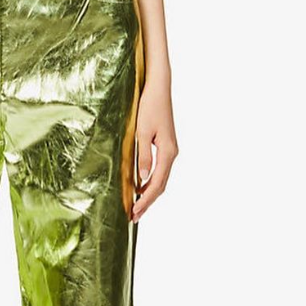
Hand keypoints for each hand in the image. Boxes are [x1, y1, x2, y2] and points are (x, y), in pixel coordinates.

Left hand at [132, 76, 177, 221]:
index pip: (156, 184)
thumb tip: (143, 179)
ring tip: (136, 207)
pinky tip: (141, 187)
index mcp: (168, 152)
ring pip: (161, 178)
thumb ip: (143, 155)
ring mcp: (170, 150)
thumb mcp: (142, 132)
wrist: (158, 88)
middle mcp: (172, 153)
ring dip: (149, 193)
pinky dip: (151, 182)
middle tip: (133, 217)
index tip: (134, 213)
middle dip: (147, 202)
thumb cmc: (149, 107)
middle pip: (161, 185)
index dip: (146, 200)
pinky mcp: (165, 146)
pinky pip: (160, 169)